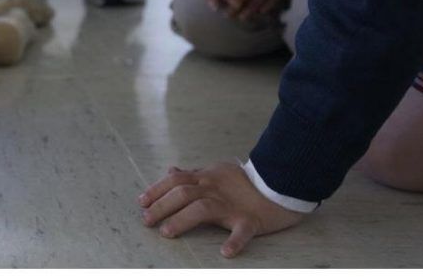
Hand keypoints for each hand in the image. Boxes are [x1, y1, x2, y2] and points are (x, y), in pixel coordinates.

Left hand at [139, 162, 304, 257]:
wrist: (281, 184)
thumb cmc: (244, 181)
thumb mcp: (216, 170)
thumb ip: (192, 174)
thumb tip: (171, 171)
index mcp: (206, 177)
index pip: (176, 181)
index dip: (157, 190)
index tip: (141, 202)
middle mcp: (215, 188)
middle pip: (183, 193)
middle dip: (162, 206)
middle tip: (146, 220)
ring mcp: (232, 204)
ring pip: (202, 208)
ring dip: (182, 220)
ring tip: (167, 232)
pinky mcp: (250, 219)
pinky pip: (242, 231)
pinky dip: (234, 241)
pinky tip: (225, 252)